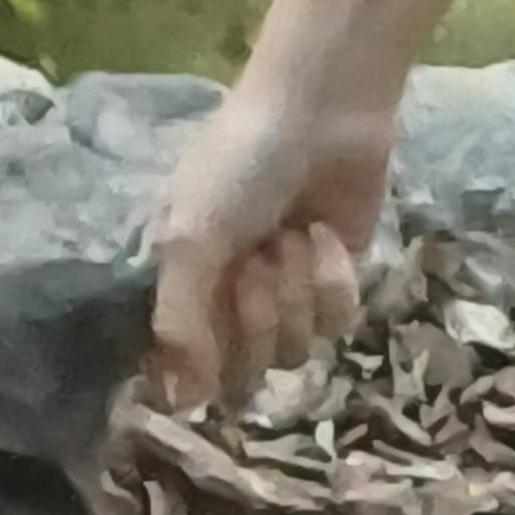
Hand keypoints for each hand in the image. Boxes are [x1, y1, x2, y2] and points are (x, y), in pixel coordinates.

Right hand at [144, 81, 391, 412]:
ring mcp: (285, 295)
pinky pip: (336, 324)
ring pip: (294, 352)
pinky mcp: (334, 283)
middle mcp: (228, 301)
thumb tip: (179, 405)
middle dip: (256, 318)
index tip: (212, 344)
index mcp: (182, 288)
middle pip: (245, 371)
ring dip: (294, 292)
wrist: (320, 109)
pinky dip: (331, 280)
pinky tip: (323, 237)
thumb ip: (180, 322)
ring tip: (290, 238)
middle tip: (256, 264)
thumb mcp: (192, 238)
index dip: (202, 367)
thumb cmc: (240, 164)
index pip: (186, 370)